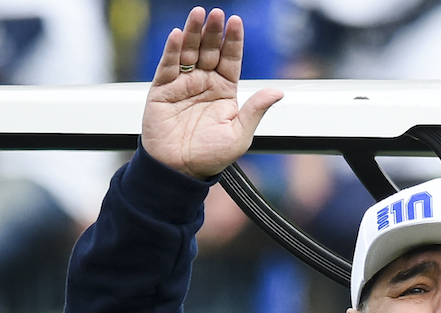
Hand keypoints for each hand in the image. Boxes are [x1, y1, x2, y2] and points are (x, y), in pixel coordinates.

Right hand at [142, 7, 282, 178]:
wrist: (180, 170)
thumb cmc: (211, 156)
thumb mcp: (240, 133)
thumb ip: (255, 109)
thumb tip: (278, 92)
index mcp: (224, 92)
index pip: (230, 59)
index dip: (233, 41)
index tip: (237, 21)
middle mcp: (204, 84)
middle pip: (210, 50)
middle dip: (214, 32)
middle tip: (218, 14)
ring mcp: (182, 84)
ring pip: (189, 52)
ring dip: (194, 33)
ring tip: (199, 15)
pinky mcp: (162, 90)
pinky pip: (168, 66)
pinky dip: (172, 50)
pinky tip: (179, 36)